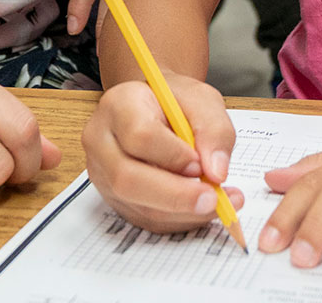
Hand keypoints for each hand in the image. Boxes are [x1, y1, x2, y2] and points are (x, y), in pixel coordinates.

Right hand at [83, 76, 244, 232]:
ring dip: (184, 212)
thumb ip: (214, 130)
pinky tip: (203, 207)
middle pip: (127, 179)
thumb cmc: (176, 103)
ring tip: (220, 202)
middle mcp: (101, 141)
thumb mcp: (203, 100)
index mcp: (119, 105)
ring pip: (137, 205)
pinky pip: (146, 219)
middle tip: (213, 198)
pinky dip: (180, 219)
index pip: (139, 135)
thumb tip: (216, 172)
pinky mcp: (114, 198)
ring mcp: (103, 174)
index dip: (172, 155)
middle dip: (176, 195)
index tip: (201, 163)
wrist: (158, 111)